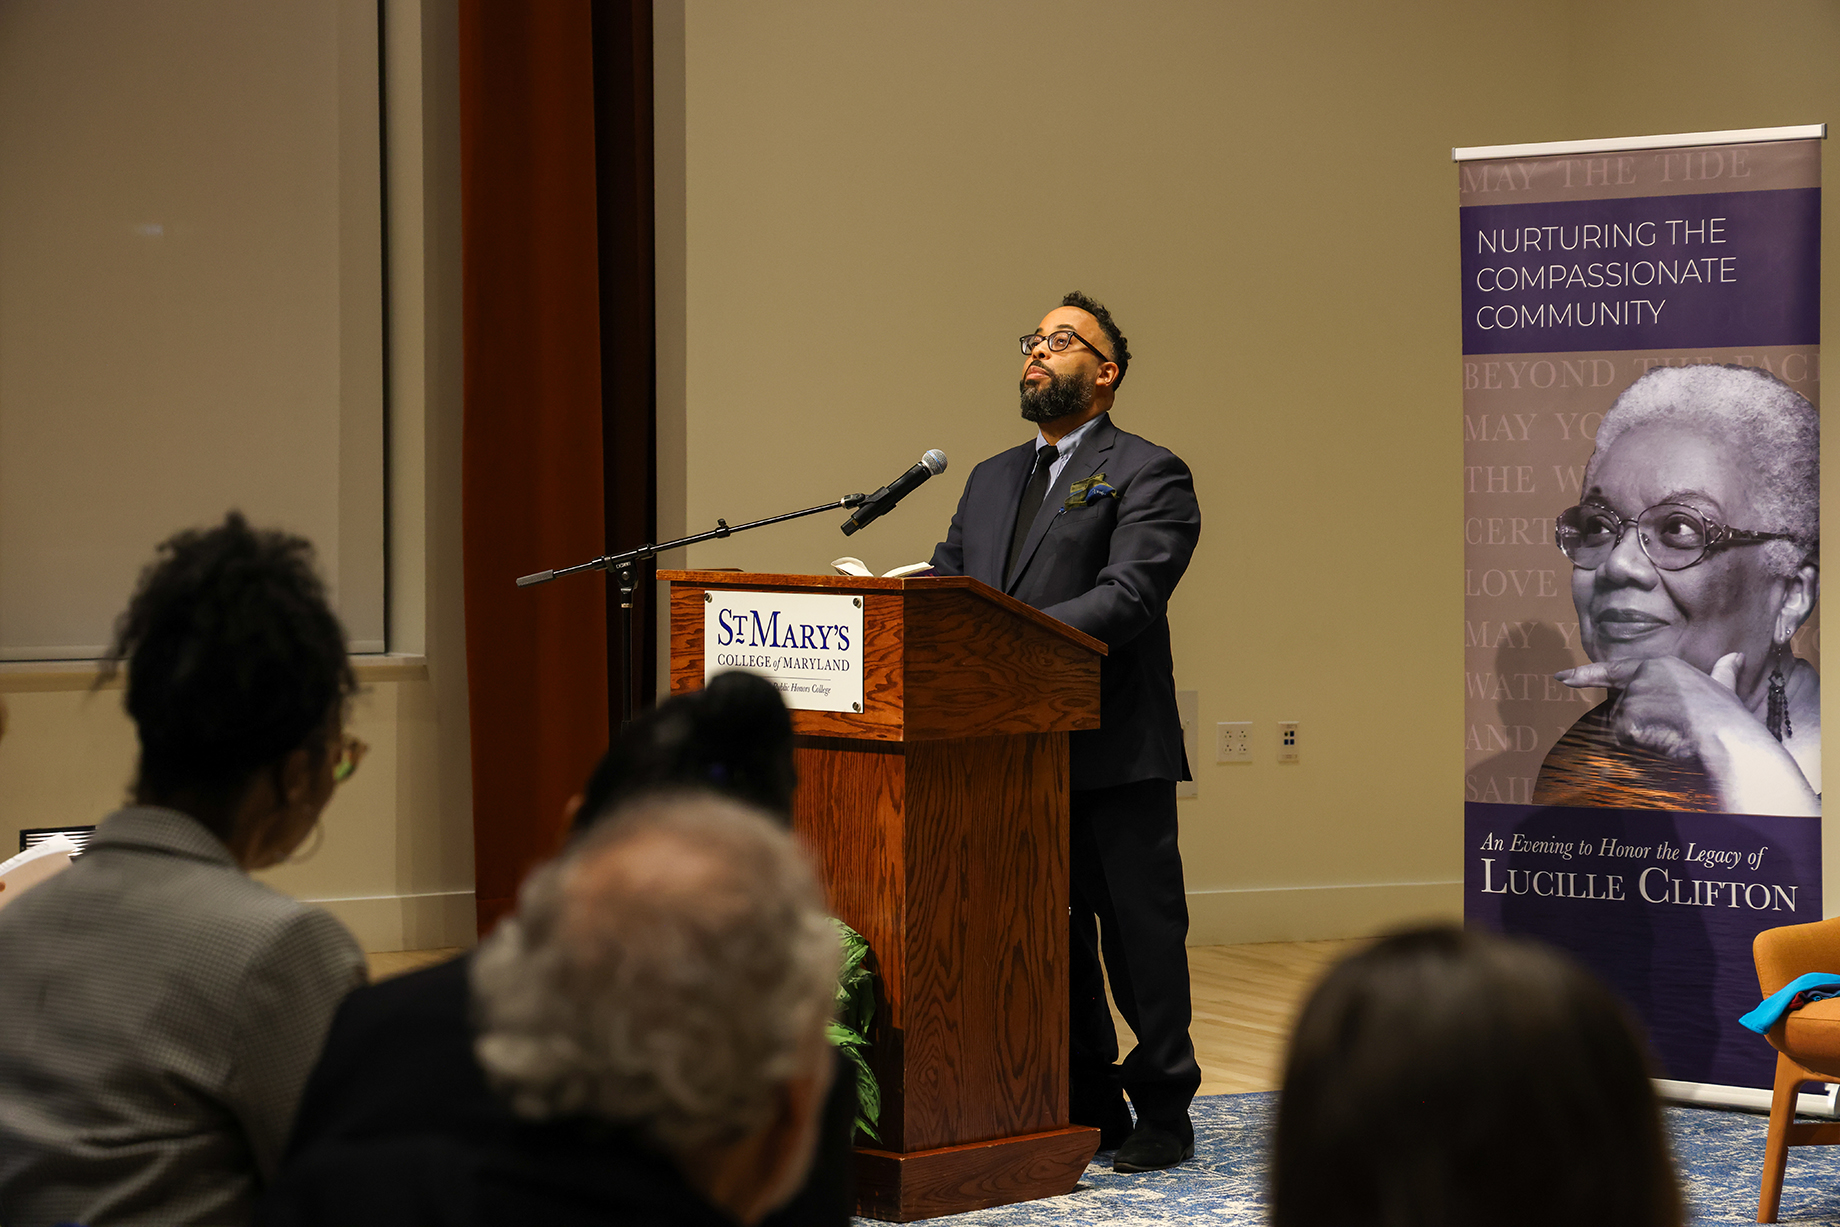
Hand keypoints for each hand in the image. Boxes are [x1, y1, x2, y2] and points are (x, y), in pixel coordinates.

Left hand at [1557, 653, 1817, 814]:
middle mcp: (1640, 676)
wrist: (1725, 736)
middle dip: (1638, 724)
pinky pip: (1624, 741)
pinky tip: (1661, 743)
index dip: (1585, 674)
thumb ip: (1724, 672)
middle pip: (1622, 708)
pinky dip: (1639, 747)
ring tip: (1671, 734)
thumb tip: (1736, 657)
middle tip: (1669, 728)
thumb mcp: (1724, 687)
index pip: (1613, 670)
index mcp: (1660, 666)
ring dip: (1641, 737)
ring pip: (1623, 726)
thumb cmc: (1727, 716)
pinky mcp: (1627, 717)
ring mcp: (1631, 695)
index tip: (1561, 677)